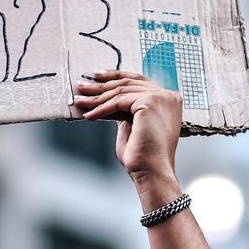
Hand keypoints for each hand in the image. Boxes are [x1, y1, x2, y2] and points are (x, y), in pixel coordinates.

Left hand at [72, 70, 182, 186]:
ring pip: (121, 92)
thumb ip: (126, 110)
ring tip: (80, 101)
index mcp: (168, 100)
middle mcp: (167, 96)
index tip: (97, 77)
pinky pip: (118, 101)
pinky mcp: (149, 102)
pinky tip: (90, 115)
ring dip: (96, 97)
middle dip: (101, 85)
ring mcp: (160, 98)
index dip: (116, 76)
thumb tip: (109, 101)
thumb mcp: (133, 125)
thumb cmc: (143, 156)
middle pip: (128, 84)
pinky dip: (101, 108)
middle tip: (82, 86)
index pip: (138, 81)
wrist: (151, 171)